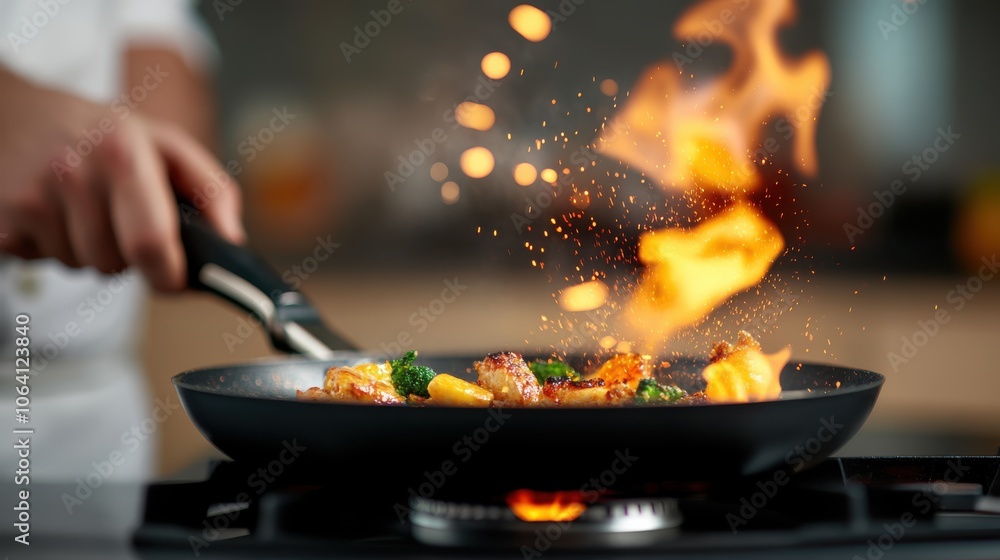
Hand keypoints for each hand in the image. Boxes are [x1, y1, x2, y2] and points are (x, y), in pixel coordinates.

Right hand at [0, 67, 243, 290]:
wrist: (14, 112)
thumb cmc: (101, 132)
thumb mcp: (164, 143)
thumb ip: (210, 188)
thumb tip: (233, 239)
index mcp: (122, 152)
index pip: (150, 242)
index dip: (168, 274)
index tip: (175, 278)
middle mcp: (72, 173)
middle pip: (114, 264)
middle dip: (128, 257)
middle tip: (120, 219)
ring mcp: (29, 197)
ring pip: (80, 267)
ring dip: (90, 252)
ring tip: (83, 210)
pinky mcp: (0, 220)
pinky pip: (43, 262)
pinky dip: (54, 248)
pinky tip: (52, 214)